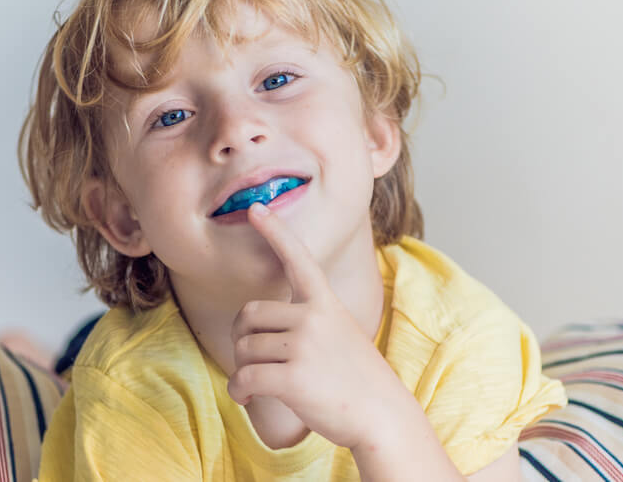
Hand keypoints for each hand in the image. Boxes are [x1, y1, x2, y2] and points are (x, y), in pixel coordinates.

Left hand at [226, 202, 408, 449]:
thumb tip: (261, 328)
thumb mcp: (342, 333)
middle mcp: (313, 317)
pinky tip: (248, 397)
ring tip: (257, 385)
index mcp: (326, 302)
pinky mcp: (292, 377)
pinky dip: (239, 390)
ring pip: (243, 348)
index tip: (256, 208)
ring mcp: (304, 345)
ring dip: (242, 369)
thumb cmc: (358, 379)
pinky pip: (244, 377)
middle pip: (248, 314)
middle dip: (243, 338)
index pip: (298, 258)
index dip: (275, 232)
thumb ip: (310, 321)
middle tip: (253, 359)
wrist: (383, 415)